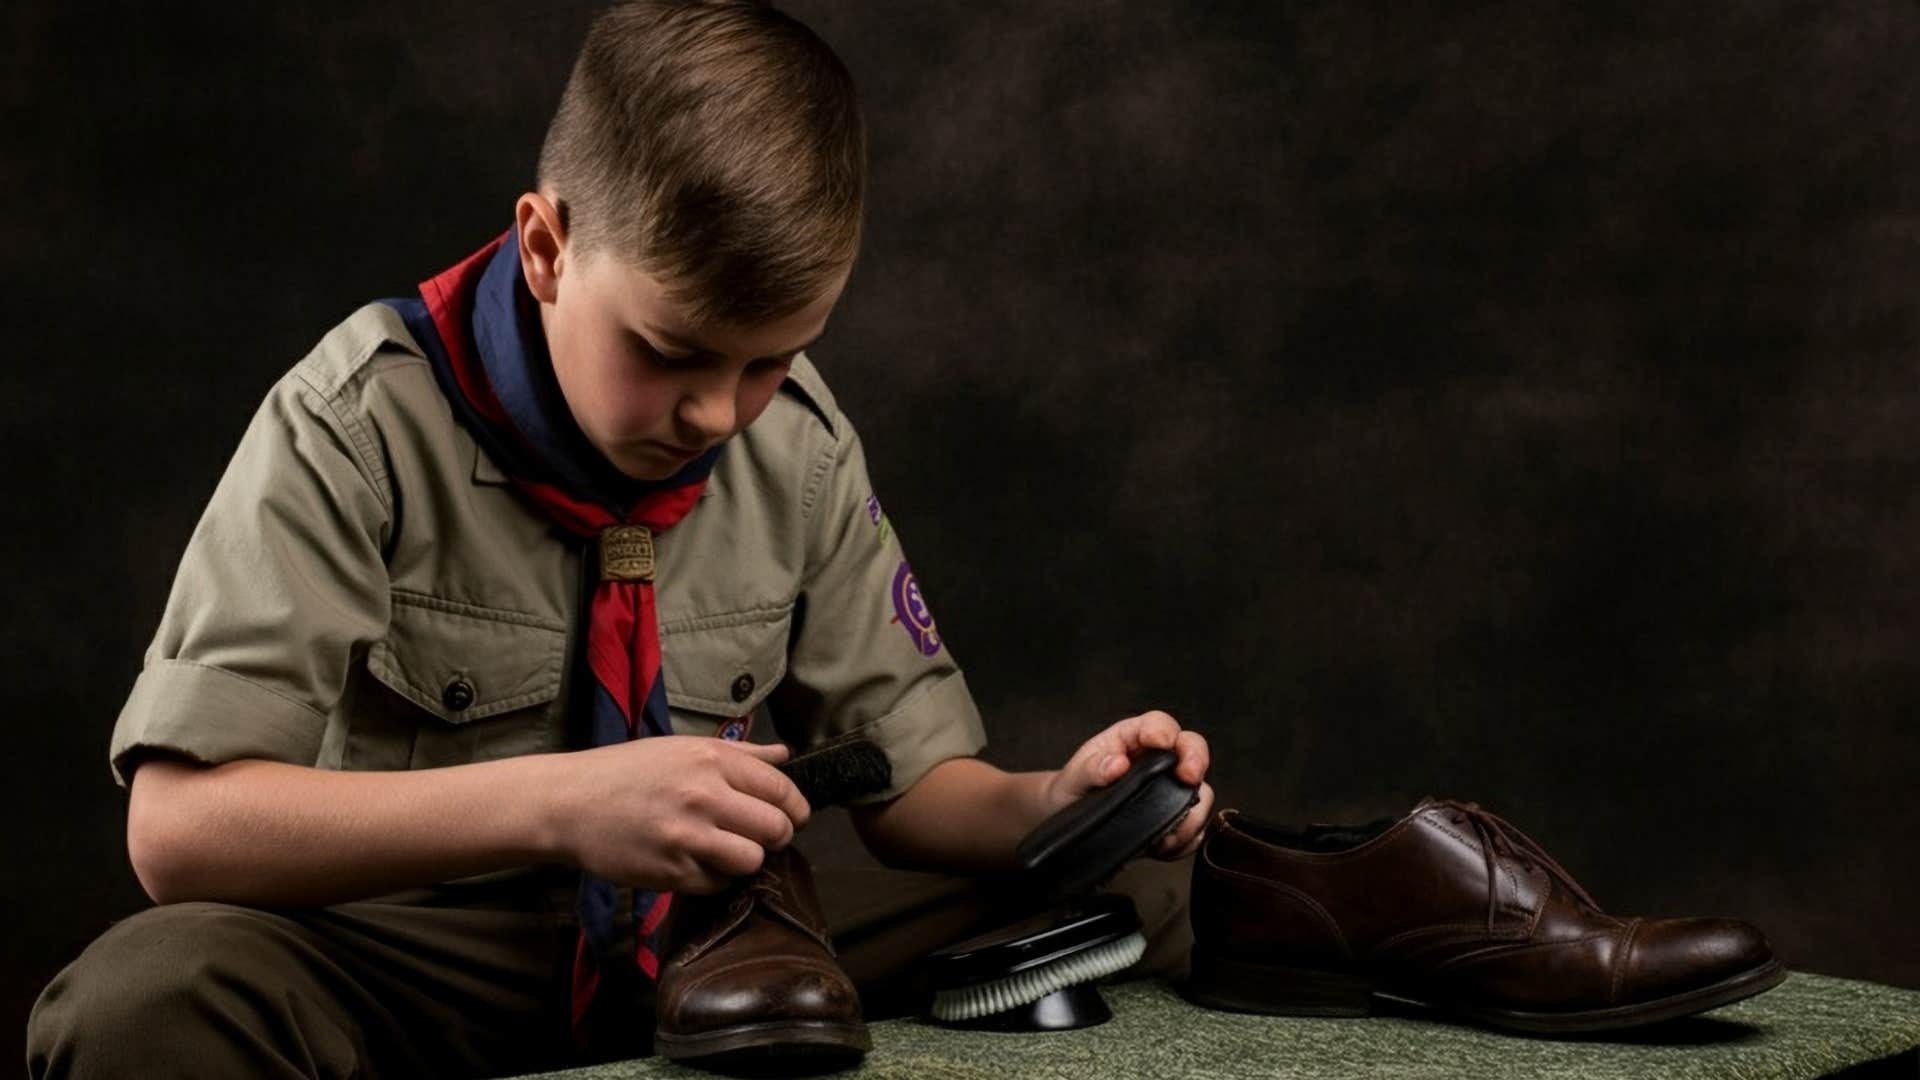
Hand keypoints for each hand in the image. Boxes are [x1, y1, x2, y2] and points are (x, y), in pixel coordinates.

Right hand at [556, 736, 808, 893]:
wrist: (570, 802)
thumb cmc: (628, 771)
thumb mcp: (683, 748)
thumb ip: (740, 754)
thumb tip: (784, 755)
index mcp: (712, 760)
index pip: (781, 790)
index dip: (795, 808)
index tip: (792, 817)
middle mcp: (704, 795)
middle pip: (776, 828)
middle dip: (777, 836)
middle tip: (762, 837)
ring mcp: (687, 836)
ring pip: (752, 860)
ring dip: (748, 860)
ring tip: (730, 851)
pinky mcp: (671, 871)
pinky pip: (719, 883)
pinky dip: (717, 877)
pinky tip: (700, 862)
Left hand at [1042, 710, 1214, 859]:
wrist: (1070, 823)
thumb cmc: (1074, 790)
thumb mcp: (1074, 777)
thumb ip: (1091, 769)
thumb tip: (1117, 765)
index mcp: (1133, 739)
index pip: (1158, 724)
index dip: (1163, 730)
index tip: (1161, 742)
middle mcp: (1159, 761)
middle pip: (1192, 748)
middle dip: (1196, 760)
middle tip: (1188, 777)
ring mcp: (1170, 790)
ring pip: (1200, 792)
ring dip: (1191, 812)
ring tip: (1166, 832)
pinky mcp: (1175, 820)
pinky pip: (1195, 828)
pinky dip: (1185, 840)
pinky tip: (1162, 847)